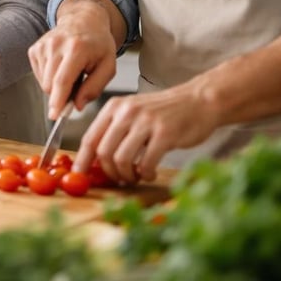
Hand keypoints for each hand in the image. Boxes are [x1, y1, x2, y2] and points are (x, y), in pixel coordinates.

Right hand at [27, 2, 117, 119]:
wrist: (83, 21)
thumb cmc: (98, 44)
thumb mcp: (108, 66)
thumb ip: (95, 88)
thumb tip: (78, 105)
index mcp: (77, 49)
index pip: (62, 80)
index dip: (58, 100)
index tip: (55, 115)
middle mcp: (56, 45)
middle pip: (50, 84)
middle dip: (62, 94)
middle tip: (78, 84)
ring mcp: (43, 46)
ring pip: (44, 82)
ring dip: (56, 85)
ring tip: (71, 72)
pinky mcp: (34, 49)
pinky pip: (39, 75)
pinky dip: (49, 77)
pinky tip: (60, 67)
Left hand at [75, 83, 220, 183]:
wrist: (199, 101)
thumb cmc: (165, 112)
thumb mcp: (133, 113)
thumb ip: (115, 131)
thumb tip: (95, 160)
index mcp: (114, 107)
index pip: (90, 137)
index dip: (83, 160)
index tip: (81, 174)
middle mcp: (126, 112)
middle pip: (103, 151)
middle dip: (109, 172)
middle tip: (119, 179)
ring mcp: (146, 122)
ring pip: (121, 159)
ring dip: (127, 175)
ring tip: (135, 176)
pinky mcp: (165, 134)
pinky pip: (145, 163)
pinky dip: (145, 174)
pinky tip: (150, 173)